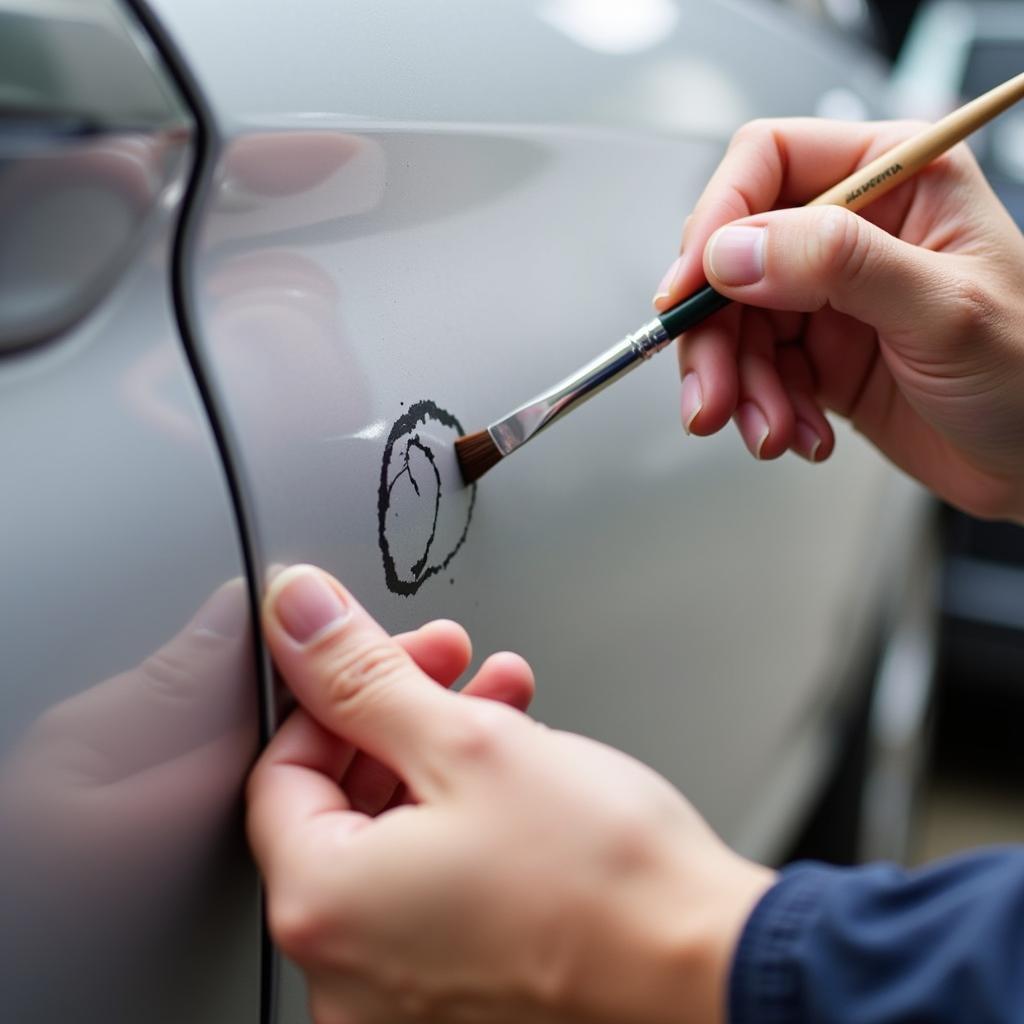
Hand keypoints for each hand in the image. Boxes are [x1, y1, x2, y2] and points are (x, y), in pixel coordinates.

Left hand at [247, 565, 773, 1023]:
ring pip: (398, 839)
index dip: (340, 693)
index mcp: (325, 908)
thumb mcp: (467, 742)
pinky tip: (520, 772)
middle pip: (342, 803)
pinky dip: (467, 821)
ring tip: (504, 705)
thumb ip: (360, 674)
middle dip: (401, 714)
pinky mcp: (462, 1004)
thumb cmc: (607, 883)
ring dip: (445, 756)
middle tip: (451, 668)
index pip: (284, 769)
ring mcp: (404, 1001)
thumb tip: (299, 615)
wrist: (716, 974)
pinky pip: (437, 888)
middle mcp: (346, 975)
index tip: (388, 655)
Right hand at [653, 118, 1023, 521]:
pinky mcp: (818, 354)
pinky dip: (764, 411)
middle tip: (713, 394)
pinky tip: (801, 435)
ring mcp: (830, 296)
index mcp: (894, 179)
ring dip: (737, 386)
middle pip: (733, 258)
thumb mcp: (943, 309)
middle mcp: (852, 230)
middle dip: (715, 335)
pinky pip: (755, 373)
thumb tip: (733, 250)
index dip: (717, 221)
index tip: (689, 290)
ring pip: (734, 325)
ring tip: (769, 431)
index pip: (769, 164)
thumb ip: (838, 266)